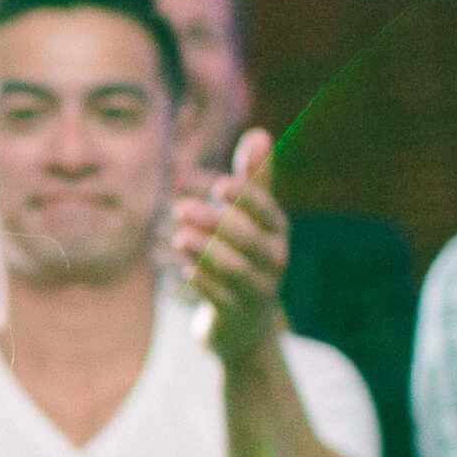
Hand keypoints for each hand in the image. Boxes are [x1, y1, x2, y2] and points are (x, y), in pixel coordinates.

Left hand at [172, 128, 289, 368]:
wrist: (247, 323)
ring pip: (235, 268)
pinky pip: (221, 296)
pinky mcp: (238, 313)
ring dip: (205, 250)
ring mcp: (259, 289)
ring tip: (179, 236)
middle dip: (214, 221)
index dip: (246, 196)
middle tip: (179, 208)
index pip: (267, 209)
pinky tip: (184, 267)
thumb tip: (259, 133)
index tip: (219, 184)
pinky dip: (201, 279)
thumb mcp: (252, 217)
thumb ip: (254, 178)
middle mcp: (275, 259)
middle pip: (249, 238)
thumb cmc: (247, 255)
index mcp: (277, 230)